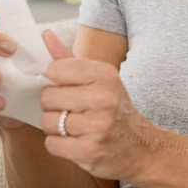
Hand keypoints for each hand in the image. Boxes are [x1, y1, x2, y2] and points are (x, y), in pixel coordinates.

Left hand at [37, 30, 155, 181]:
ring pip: (48, 122)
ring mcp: (97, 126)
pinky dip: (59, 145)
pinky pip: (52, 144)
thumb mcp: (99, 80)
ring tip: (75, 128)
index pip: (55, 70)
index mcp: (105, 75)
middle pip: (48, 97)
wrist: (142, 148)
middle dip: (54, 107)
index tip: (66, 89)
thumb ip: (69, 60)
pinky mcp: (90, 151)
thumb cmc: (115, 110)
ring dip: (56, 128)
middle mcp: (103, 98)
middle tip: (71, 111)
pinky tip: (76, 142)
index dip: (53, 82)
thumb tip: (45, 37)